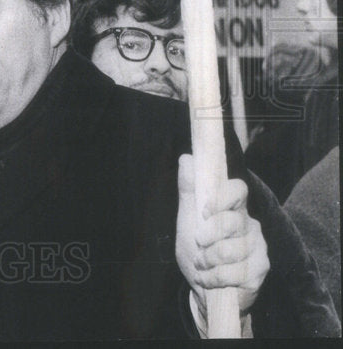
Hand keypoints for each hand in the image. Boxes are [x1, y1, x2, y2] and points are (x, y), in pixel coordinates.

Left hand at [176, 154, 268, 319]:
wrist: (203, 289)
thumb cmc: (196, 249)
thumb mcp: (187, 219)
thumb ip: (189, 190)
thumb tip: (187, 158)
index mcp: (233, 208)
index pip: (238, 190)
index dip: (222, 198)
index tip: (205, 212)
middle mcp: (250, 224)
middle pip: (232, 222)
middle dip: (207, 237)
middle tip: (199, 244)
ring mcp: (258, 247)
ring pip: (232, 250)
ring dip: (208, 260)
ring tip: (202, 264)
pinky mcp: (260, 270)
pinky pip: (235, 272)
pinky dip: (214, 277)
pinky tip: (209, 278)